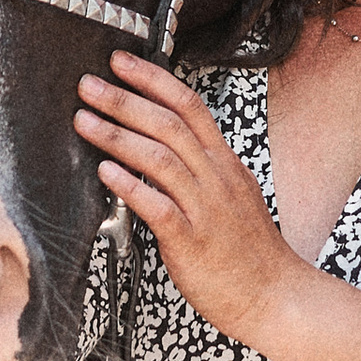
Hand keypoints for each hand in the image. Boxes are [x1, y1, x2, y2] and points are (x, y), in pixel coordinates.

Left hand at [76, 55, 298, 349]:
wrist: (276, 298)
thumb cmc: (250, 253)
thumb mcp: (233, 197)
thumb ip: (201, 172)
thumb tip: (159, 151)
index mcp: (225, 164)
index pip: (189, 106)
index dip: (152, 80)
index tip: (120, 63)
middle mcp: (217, 179)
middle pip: (169, 124)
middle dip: (125, 100)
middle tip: (89, 84)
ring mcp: (206, 209)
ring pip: (160, 158)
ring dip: (117, 135)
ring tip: (84, 121)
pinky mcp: (192, 241)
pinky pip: (158, 207)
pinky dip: (130, 185)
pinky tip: (105, 172)